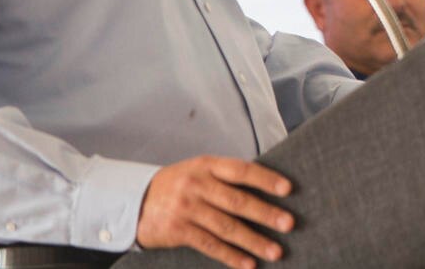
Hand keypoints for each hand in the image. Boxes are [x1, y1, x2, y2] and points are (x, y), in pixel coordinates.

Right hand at [136, 155, 293, 268]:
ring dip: (253, 240)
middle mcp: (196, 184)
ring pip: (226, 227)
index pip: (240, 170)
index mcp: (205, 165)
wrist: (135, 200)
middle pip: (236, 200)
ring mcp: (187, 207)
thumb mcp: (197, 171)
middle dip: (265, 213)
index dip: (265, 178)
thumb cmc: (177, 185)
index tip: (287, 189)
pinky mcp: (178, 230)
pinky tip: (248, 264)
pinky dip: (231, 257)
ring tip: (275, 251)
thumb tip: (263, 191)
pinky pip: (210, 245)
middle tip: (289, 223)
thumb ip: (223, 179)